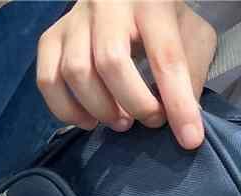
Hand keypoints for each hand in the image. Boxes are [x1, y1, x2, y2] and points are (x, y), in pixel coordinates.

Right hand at [36, 0, 216, 149]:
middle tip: (149, 120)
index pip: (165, 56)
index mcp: (152, 0)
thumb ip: (192, 70)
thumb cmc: (160, 20)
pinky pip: (48, 81)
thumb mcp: (191, 35)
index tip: (189, 138)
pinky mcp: (50, 38)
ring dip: (100, 109)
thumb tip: (184, 115)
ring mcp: (74, 20)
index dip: (178, 102)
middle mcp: (108, 4)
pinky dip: (67, 111)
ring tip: (120, 120)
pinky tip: (89, 120)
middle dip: (133, 103)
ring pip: (76, 73)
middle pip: (111, 62)